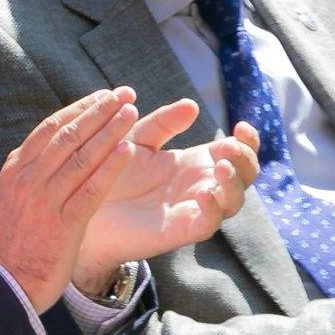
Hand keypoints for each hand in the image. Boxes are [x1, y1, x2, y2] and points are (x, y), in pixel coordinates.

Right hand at [0, 88, 154, 312]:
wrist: (3, 287)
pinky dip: (110, 167)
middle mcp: (30, 179)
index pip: (50, 129)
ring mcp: (46, 200)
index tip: (101, 97)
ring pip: (81, 156)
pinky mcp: (64, 224)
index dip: (78, 109)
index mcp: (16, 171)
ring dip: (109, 130)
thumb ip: (25, 179)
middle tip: (124, 94)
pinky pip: (91, 189)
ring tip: (131, 111)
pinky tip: (129, 150)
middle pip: (68, 135)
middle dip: (98, 111)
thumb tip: (37, 159)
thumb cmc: (9, 248)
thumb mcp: (8, 203)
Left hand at [73, 102, 260, 292]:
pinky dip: (213, 209)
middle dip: (245, 159)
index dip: (248, 141)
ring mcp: (193, 208)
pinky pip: (209, 223)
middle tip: (227, 148)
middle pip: (245, 175)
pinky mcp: (181, 230)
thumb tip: (192, 104)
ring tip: (219, 166)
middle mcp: (201, 185)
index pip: (237, 152)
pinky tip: (204, 192)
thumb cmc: (111, 172)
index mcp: (195, 162)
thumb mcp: (137, 140)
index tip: (242, 125)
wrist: (86, 205)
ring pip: (234, 200)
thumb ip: (163, 123)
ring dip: (234, 183)